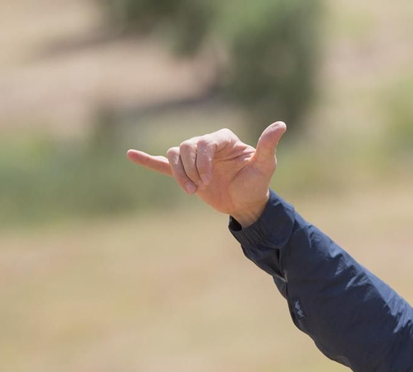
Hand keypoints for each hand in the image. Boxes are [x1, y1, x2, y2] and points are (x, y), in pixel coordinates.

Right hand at [126, 122, 287, 227]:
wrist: (248, 205)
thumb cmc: (258, 184)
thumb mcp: (264, 166)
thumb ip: (268, 145)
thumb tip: (281, 124)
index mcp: (223, 139)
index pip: (203, 143)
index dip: (202, 161)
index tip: (209, 179)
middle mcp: (207, 144)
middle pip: (186, 147)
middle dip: (191, 169)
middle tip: (201, 187)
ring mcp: (195, 159)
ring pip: (174, 155)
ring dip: (179, 173)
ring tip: (191, 191)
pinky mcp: (186, 173)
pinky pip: (163, 164)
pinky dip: (148, 160)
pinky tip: (131, 155)